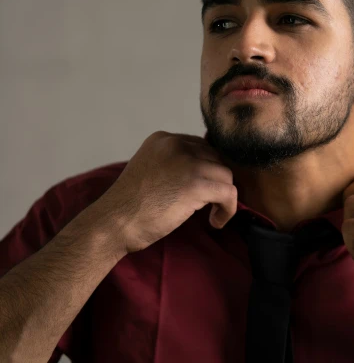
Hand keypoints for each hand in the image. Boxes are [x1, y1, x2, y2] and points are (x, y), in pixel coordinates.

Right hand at [97, 131, 237, 253]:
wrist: (114, 222)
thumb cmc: (128, 206)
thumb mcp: (150, 171)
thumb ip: (173, 165)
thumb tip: (204, 173)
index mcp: (163, 139)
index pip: (200, 147)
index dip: (206, 170)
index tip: (202, 190)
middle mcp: (176, 144)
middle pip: (215, 159)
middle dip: (215, 181)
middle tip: (209, 204)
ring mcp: (187, 162)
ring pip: (225, 175)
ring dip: (223, 196)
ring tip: (212, 214)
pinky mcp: (196, 183)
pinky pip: (229, 192)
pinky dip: (228, 209)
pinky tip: (215, 221)